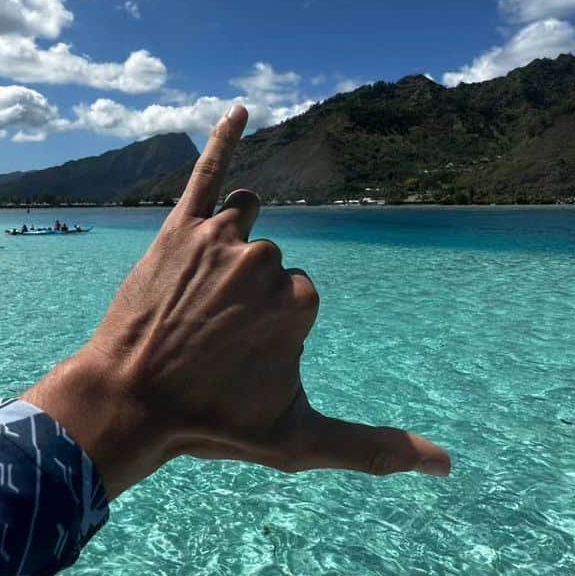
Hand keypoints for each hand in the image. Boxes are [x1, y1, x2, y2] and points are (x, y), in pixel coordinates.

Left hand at [24, 106, 449, 498]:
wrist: (128, 402)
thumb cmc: (212, 423)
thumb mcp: (299, 442)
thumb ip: (373, 448)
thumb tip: (447, 464)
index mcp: (298, 302)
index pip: (300, 299)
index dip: (270, 334)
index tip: (237, 362)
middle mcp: (263, 261)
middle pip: (270, 265)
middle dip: (245, 299)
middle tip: (206, 341)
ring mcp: (220, 239)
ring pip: (245, 226)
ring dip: (230, 252)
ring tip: (197, 295)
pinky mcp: (180, 226)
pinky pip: (207, 174)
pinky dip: (223, 139)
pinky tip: (240, 111)